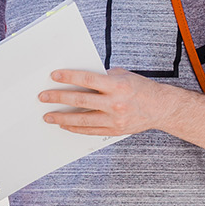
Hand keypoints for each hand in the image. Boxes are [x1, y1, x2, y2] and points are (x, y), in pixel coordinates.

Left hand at [37, 68, 179, 136]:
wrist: (160, 108)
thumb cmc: (140, 88)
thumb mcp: (122, 75)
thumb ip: (102, 77)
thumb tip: (78, 77)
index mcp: (116, 85)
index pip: (86, 79)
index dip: (68, 77)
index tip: (54, 76)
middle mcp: (115, 103)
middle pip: (80, 99)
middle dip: (58, 98)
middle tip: (43, 97)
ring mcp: (114, 119)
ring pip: (82, 119)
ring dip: (62, 118)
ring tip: (48, 116)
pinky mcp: (114, 130)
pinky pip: (90, 130)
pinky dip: (76, 128)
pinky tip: (65, 125)